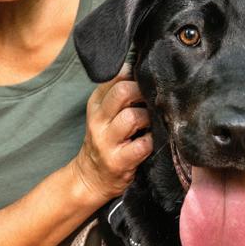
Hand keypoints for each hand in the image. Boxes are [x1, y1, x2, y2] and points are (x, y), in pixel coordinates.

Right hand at [72, 66, 152, 203]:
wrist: (90, 177)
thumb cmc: (106, 139)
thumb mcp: (104, 113)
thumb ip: (119, 92)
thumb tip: (145, 68)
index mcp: (96, 103)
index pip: (115, 76)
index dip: (136, 74)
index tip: (147, 79)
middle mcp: (98, 119)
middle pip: (123, 91)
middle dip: (144, 92)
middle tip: (154, 100)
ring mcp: (106, 141)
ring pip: (132, 117)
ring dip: (150, 118)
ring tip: (153, 123)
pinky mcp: (118, 161)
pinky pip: (142, 145)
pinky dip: (153, 141)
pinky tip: (153, 141)